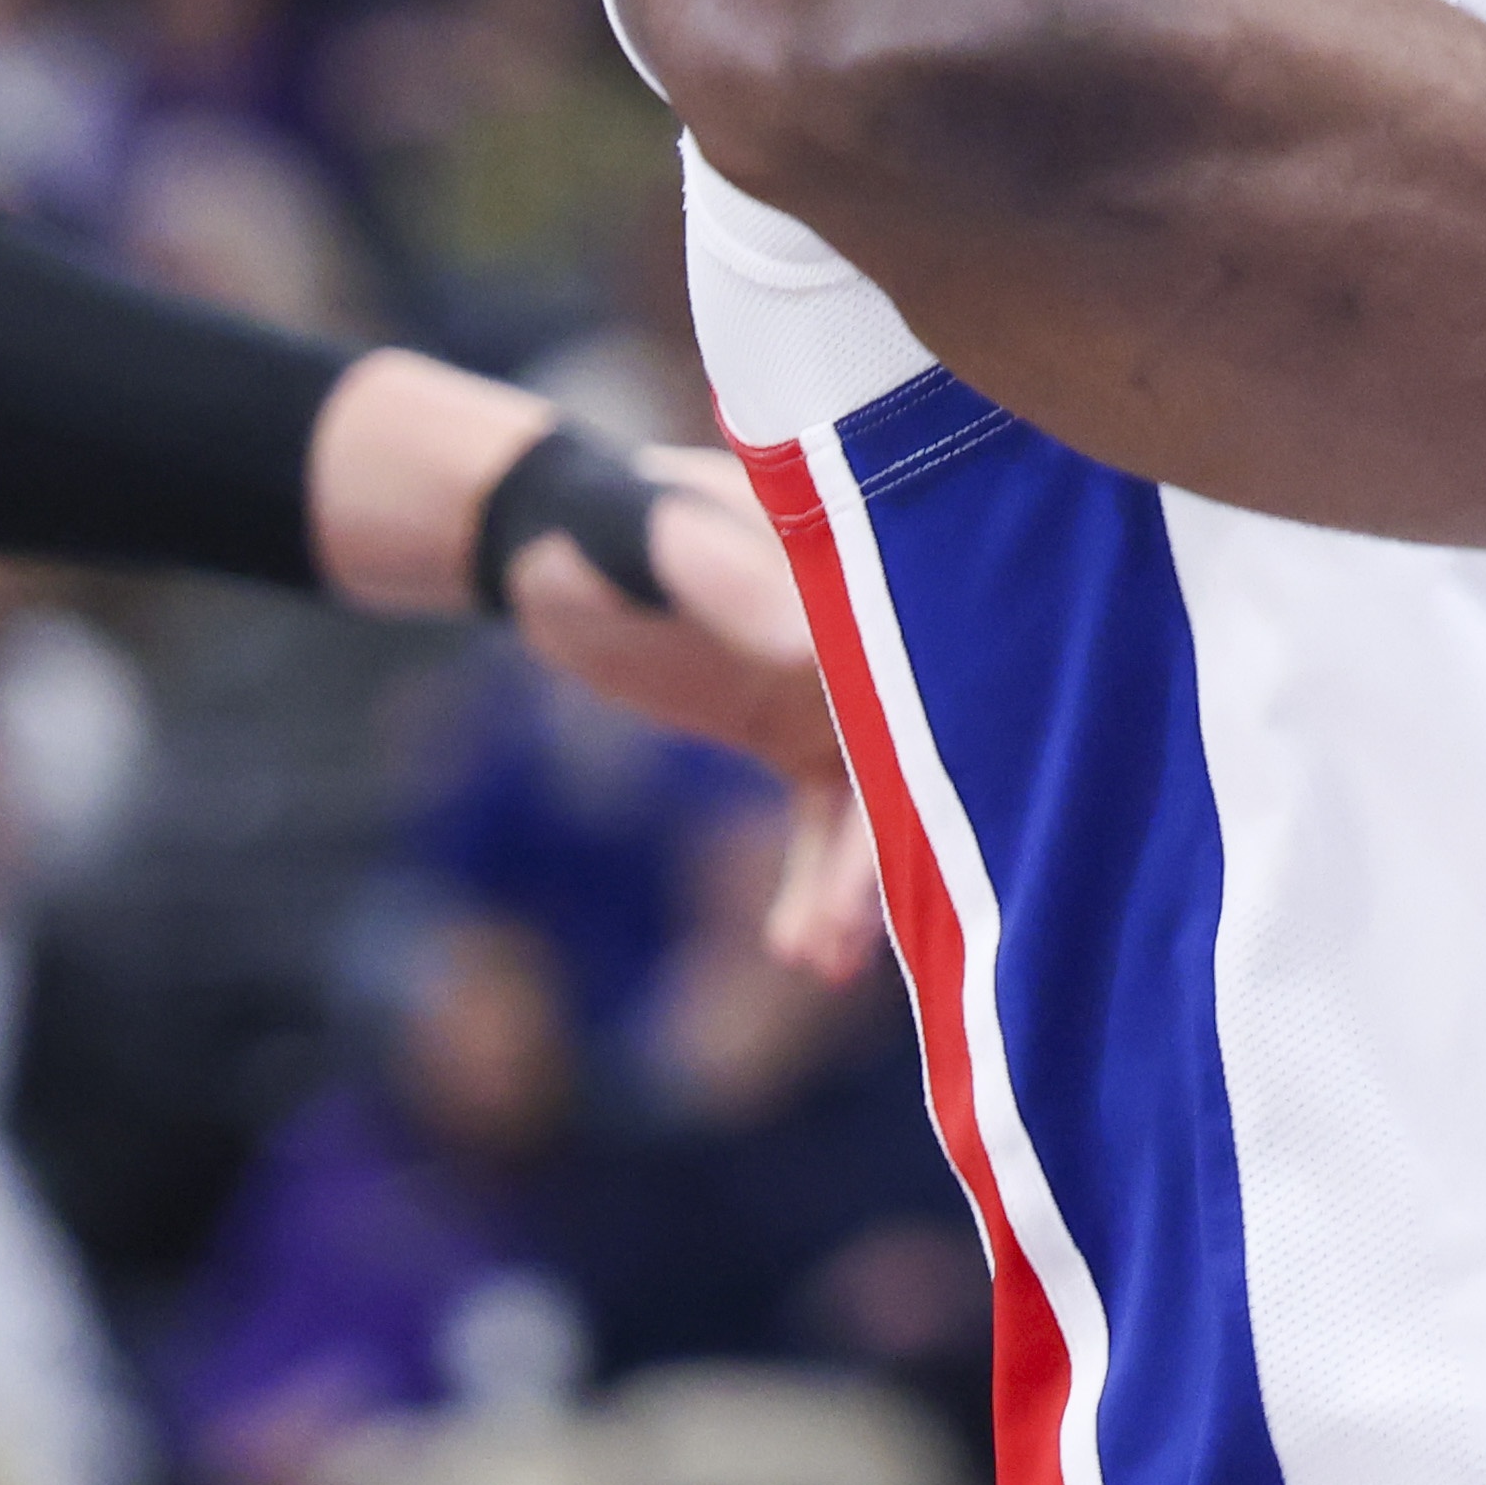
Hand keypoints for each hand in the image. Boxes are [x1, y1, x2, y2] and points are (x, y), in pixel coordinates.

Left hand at [505, 446, 879, 982]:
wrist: (551, 545)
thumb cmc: (598, 524)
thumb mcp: (646, 541)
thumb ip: (719, 581)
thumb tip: (806, 650)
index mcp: (864, 563)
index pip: (928, 646)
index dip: (935, 733)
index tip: (925, 818)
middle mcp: (872, 629)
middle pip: (917, 741)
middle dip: (890, 839)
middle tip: (848, 924)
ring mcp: (840, 686)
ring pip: (875, 796)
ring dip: (856, 881)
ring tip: (818, 959)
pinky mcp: (800, 735)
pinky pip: (828, 821)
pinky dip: (820, 883)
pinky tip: (803, 952)